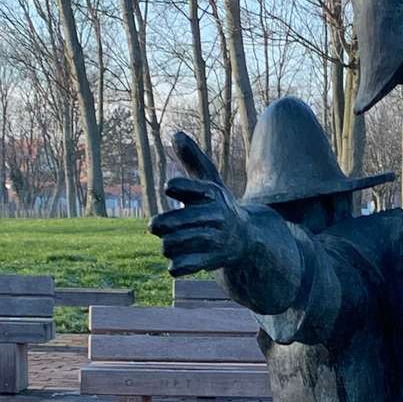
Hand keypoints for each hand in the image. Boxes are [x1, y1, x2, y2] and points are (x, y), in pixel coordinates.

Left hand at [151, 131, 247, 275]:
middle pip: (171, 223)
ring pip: (171, 245)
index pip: (185, 187)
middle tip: (156, 226)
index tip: (170, 189)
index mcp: (211, 193)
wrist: (246, 238)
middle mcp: (214, 216)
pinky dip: (175, 265)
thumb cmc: (219, 204)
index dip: (175, 188)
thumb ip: (192, 158)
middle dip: (159, 225)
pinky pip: (181, 266)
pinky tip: (176, 261)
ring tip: (170, 243)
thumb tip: (176, 135)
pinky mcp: (212, 261)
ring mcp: (214, 240)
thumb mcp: (210, 179)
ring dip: (166, 245)